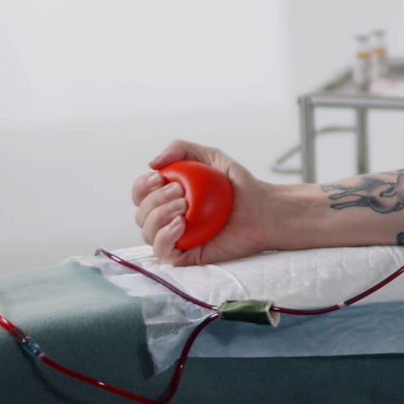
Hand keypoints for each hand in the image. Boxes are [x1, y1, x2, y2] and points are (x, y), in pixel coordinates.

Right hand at [131, 139, 276, 265]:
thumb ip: (182, 149)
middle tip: (181, 192)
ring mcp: (175, 238)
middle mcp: (167, 218)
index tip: (159, 177)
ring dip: (158, 217)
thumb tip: (152, 163)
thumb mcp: (211, 156)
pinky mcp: (185, 255)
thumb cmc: (238, 185)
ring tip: (184, 207)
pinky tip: (180, 225)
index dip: (142, 186)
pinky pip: (162, 252)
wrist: (262, 209)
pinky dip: (164, 237)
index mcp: (168, 197)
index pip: (140, 194)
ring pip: (146, 233)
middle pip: (140, 214)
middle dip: (154, 201)